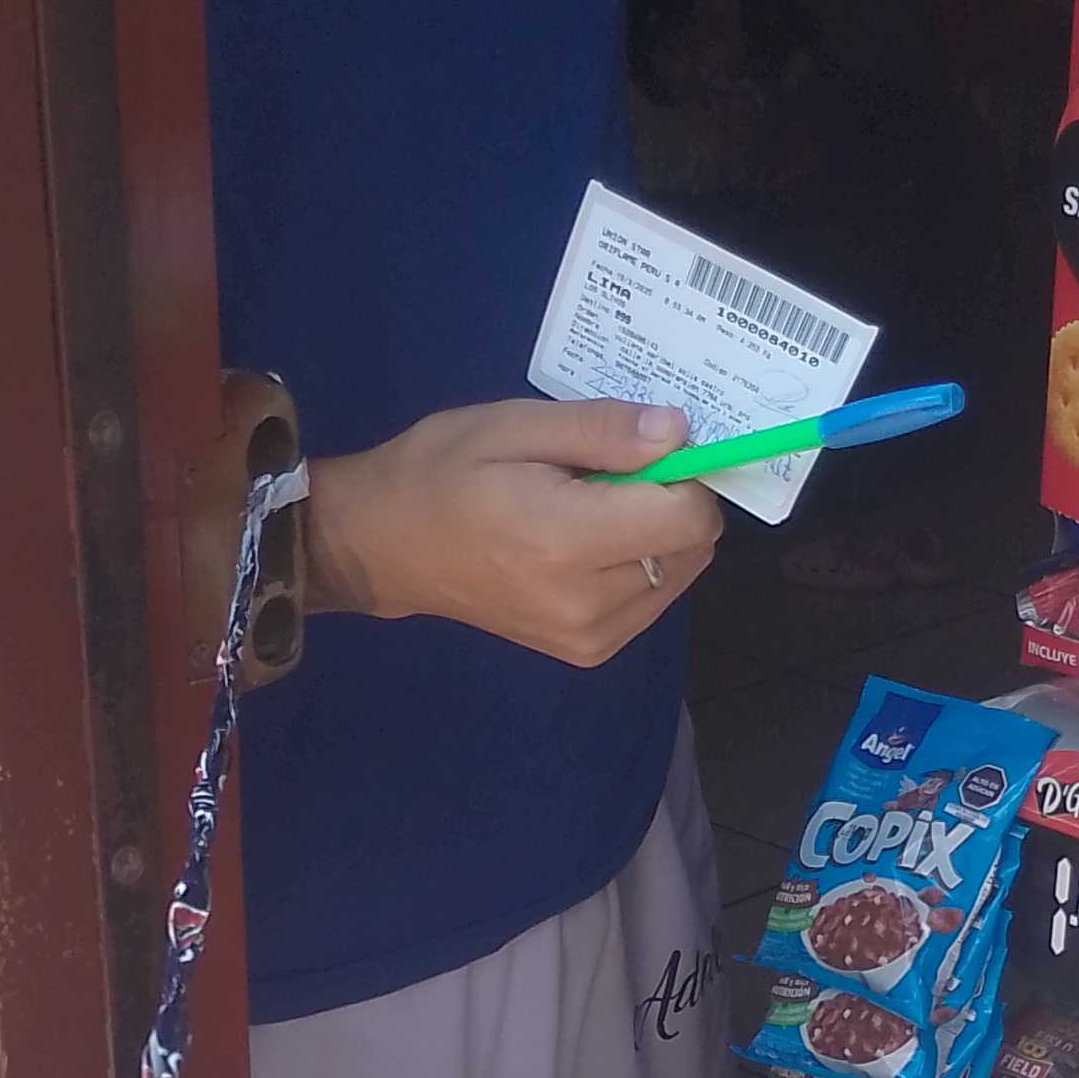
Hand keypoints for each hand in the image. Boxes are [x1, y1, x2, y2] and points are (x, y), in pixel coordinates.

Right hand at [304, 398, 721, 667]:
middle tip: (605, 478)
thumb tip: (679, 432)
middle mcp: (590, 604)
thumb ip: (603, 430)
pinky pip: (652, 600)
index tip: (641, 450)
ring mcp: (590, 637)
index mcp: (569, 543)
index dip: (682, 473)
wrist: (385, 546)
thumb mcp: (517, 425)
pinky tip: (588, 545)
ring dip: (655, 536)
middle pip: (693, 548)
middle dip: (669, 503)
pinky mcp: (588, 652)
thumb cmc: (443, 471)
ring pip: (679, 574)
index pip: (689, 516)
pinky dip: (638, 566)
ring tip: (587, 512)